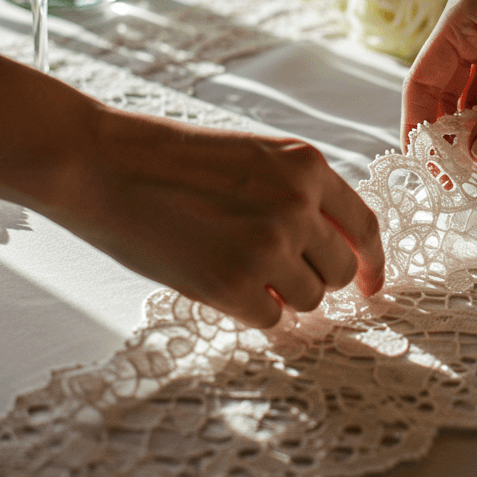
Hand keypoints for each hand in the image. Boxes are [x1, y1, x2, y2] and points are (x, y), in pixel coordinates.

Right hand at [65, 112, 385, 328]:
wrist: (104, 163)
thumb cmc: (171, 159)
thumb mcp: (254, 156)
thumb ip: (297, 193)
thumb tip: (329, 246)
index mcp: (306, 167)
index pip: (364, 226)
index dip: (373, 263)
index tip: (372, 286)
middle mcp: (298, 206)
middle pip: (340, 271)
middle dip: (318, 280)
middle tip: (280, 275)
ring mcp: (268, 247)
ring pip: (309, 299)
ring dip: (282, 296)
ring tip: (237, 268)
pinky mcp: (234, 285)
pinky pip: (270, 319)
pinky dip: (252, 312)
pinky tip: (220, 285)